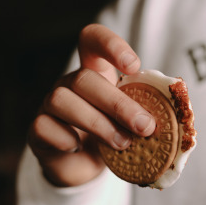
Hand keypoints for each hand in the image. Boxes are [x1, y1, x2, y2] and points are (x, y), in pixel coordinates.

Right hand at [28, 24, 155, 186]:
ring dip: (97, 124)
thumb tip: (168, 117)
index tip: (134, 66)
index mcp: (93, 72)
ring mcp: (49, 105)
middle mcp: (69, 84)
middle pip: (83, 78)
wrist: (82, 164)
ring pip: (61, 100)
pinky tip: (80, 147)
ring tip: (122, 144)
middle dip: (118, 104)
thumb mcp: (129, 121)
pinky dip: (65, 139)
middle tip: (144, 127)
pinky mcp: (38, 130)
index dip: (111, 45)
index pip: (92, 40)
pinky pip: (43, 127)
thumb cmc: (110, 135)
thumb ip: (144, 112)